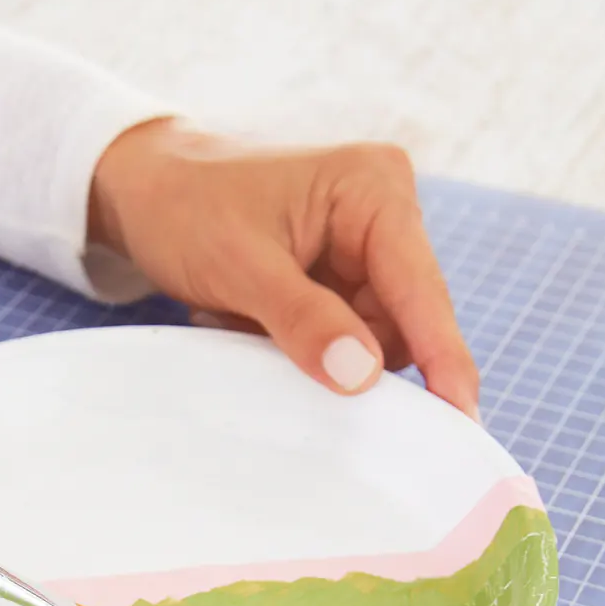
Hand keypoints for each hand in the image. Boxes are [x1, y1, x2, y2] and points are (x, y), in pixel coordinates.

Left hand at [89, 120, 478, 418]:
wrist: (144, 191)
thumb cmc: (187, 208)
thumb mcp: (241, 267)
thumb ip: (304, 321)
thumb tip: (364, 376)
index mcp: (374, 189)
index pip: (421, 288)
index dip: (442, 356)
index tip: (460, 416)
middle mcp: (382, 215)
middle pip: (403, 321)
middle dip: (356, 357)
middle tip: (288, 364)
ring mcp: (362, 251)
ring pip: (371, 340)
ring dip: (318, 354)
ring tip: (250, 323)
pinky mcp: (337, 279)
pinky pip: (340, 340)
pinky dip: (301, 348)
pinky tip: (252, 324)